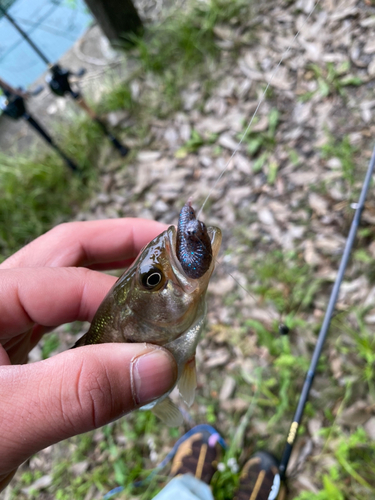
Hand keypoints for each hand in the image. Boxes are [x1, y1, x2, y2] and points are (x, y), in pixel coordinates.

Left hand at [0, 219, 177, 490]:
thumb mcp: (3, 422)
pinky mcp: (9, 353)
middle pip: (64, 254)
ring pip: (63, 285)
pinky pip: (60, 323)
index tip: (166, 323)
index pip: (63, 280)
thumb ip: (76, 393)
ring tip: (155, 280)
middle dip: (121, 246)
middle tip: (170, 250)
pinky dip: (97, 321)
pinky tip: (121, 333)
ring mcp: (0, 326)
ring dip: (112, 278)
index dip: (120, 296)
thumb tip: (158, 366)